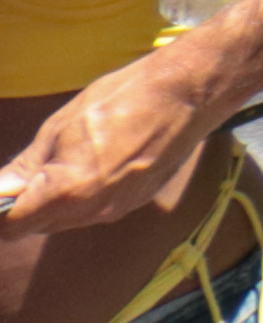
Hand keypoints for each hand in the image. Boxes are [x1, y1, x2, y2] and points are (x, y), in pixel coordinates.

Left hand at [0, 53, 217, 238]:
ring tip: (61, 162)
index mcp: (68, 192)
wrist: (185, 95)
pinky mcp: (133, 203)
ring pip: (64, 221)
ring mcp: (116, 210)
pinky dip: (78, 197)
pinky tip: (88, 165)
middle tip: (25, 173)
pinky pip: (90, 211)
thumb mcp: (60, 128)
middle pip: (37, 226)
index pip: (13, 225)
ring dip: (51, 202)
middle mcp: (93, 211)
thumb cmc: (120, 101)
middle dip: (23, 205)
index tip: (1, 190)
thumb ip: (27, 167)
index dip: (0, 210)